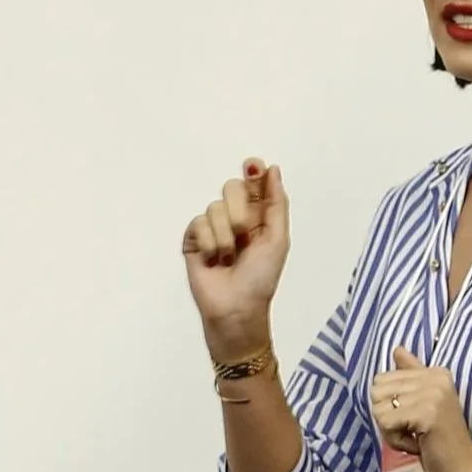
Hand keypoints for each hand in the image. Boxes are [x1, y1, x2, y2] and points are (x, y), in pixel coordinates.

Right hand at [182, 158, 289, 339]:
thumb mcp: (277, 239)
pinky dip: (210, 243)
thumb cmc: (261, 278)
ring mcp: (212, 226)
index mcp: (258, 216)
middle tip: (245, 236)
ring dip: (226, 237)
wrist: (236, 306)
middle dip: (241, 212)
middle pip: (231, 188)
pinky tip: (213, 260)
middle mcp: (234, 217)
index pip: (253, 184)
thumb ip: (276, 203)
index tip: (253, 165)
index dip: (253, 172)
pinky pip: (198, 223)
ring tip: (229, 258)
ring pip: (215, 207)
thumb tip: (272, 169)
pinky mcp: (193, 238)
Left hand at [373, 346, 471, 471]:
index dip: (392, 407)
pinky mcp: (426, 413)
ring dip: (392, 431)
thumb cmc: (444, 443)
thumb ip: (412, 376)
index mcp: (436, 373)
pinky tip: (418, 446)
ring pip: (378, 408)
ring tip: (418, 438)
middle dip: (388, 418)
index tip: (418, 421)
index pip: (383, 379)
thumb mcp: (427, 404)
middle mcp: (435, 378)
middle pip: (377, 391)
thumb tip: (397, 350)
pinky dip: (396, 441)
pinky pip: (386, 424)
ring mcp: (432, 394)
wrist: (467, 470)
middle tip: (415, 432)